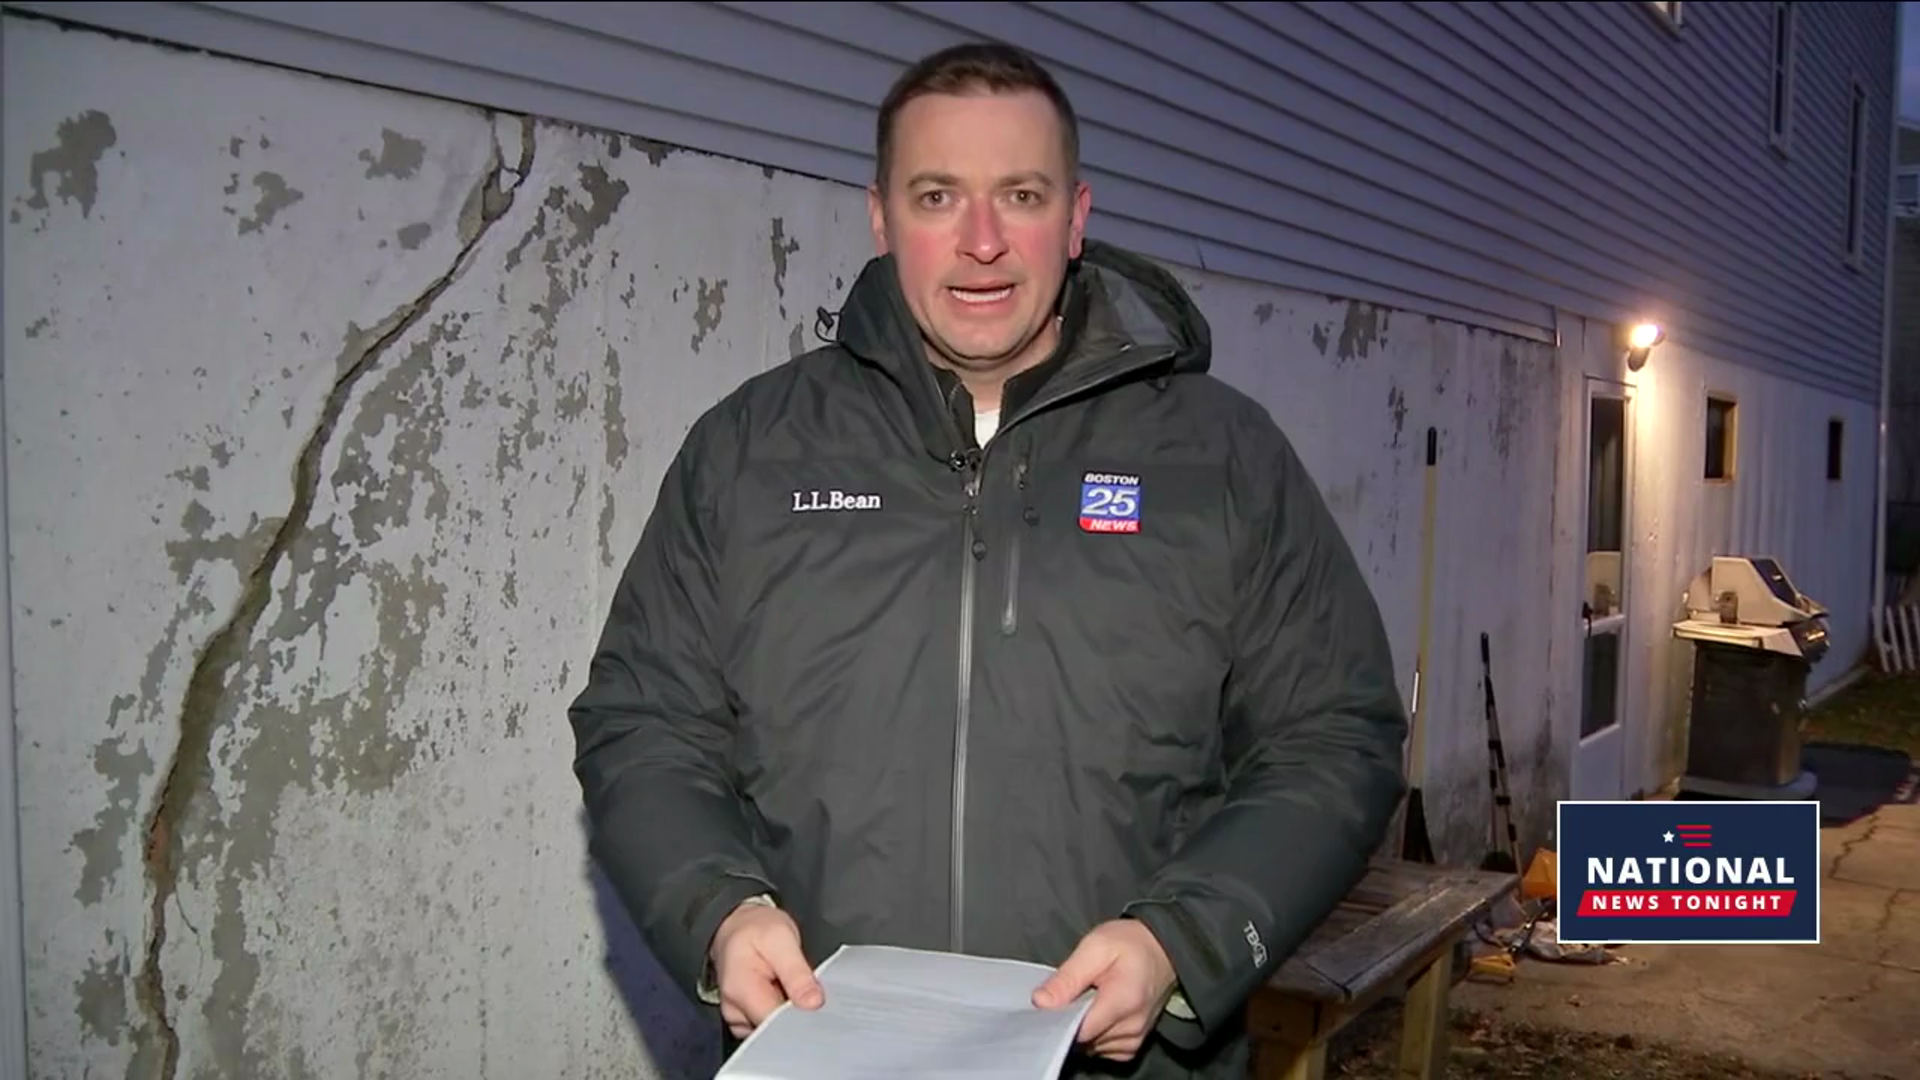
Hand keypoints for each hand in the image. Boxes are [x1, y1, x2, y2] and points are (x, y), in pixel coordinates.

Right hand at [708, 900, 823, 1039]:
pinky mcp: (745, 1017)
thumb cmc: (756, 928)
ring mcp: (738, 1016)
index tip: (818, 1004)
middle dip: (797, 1014)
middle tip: (808, 988)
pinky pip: (768, 1024)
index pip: (775, 1024)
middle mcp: (735, 1009)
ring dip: (790, 1013)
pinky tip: (786, 993)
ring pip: (773, 1029)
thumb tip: (813, 1003)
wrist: (737, 925)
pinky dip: (782, 1013)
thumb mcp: (781, 939)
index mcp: (741, 990)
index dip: (800, 1018)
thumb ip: (796, 973)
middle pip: (774, 1030)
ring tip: (793, 984)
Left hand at [1030, 918, 1178, 1061]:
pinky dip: (1094, 1035)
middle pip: (1083, 1040)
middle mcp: (1132, 1027)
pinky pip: (1103, 1049)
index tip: (1052, 1002)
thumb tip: (1040, 1002)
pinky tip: (1096, 1011)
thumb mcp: (1095, 947)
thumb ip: (1068, 977)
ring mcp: (1134, 1039)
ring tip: (1088, 998)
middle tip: (1073, 992)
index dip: (1058, 1019)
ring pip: (1090, 1047)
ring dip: (1082, 1027)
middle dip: (1069, 1020)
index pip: (1078, 1031)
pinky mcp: (1132, 1044)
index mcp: (1123, 1002)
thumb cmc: (1130, 944)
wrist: (1163, 949)